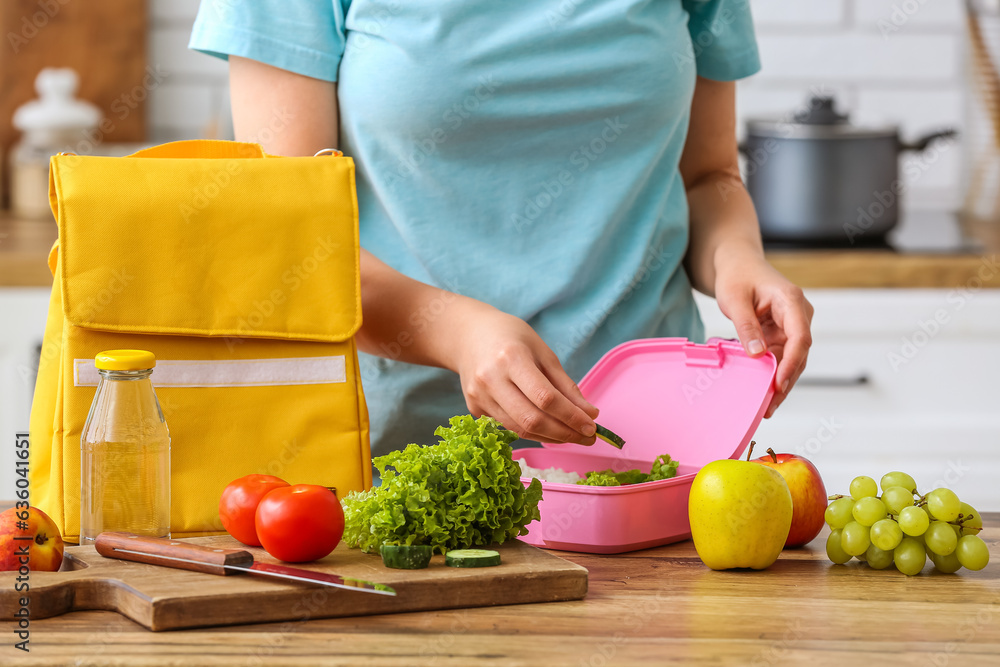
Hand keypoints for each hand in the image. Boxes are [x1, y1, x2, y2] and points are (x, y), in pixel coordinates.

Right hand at [451, 303, 599, 444]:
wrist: (468, 335)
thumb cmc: (511, 338)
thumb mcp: (542, 352)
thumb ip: (565, 385)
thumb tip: (589, 414)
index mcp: (511, 358)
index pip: (546, 398)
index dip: (571, 417)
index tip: (592, 426)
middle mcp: (490, 380)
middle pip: (532, 420)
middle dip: (565, 434)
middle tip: (588, 437)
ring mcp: (479, 396)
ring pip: (520, 429)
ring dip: (551, 437)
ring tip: (573, 435)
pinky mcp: (474, 408)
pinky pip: (509, 426)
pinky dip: (533, 431)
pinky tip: (548, 427)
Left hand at [713, 251, 813, 417]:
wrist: (738, 264)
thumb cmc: (737, 275)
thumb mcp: (735, 299)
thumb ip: (746, 326)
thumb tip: (756, 354)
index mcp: (791, 300)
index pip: (800, 337)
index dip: (791, 364)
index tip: (779, 385)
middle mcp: (798, 314)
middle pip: (799, 354)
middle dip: (785, 381)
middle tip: (769, 406)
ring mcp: (792, 324)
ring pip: (792, 359)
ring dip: (780, 382)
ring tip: (766, 407)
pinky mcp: (783, 333)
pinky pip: (781, 357)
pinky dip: (772, 374)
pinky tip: (763, 393)